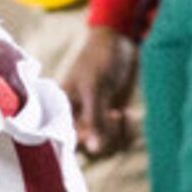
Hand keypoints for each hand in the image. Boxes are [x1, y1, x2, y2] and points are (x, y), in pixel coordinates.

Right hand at [60, 24, 141, 157]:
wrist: (123, 41)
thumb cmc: (101, 57)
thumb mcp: (95, 87)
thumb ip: (94, 118)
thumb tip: (93, 149)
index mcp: (62, 109)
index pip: (62, 140)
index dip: (79, 144)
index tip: (93, 136)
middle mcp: (77, 118)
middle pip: (87, 150)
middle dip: (104, 140)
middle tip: (113, 117)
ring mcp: (97, 120)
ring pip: (106, 148)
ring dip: (118, 137)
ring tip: (122, 115)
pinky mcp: (114, 120)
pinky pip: (120, 141)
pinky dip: (128, 133)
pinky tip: (129, 116)